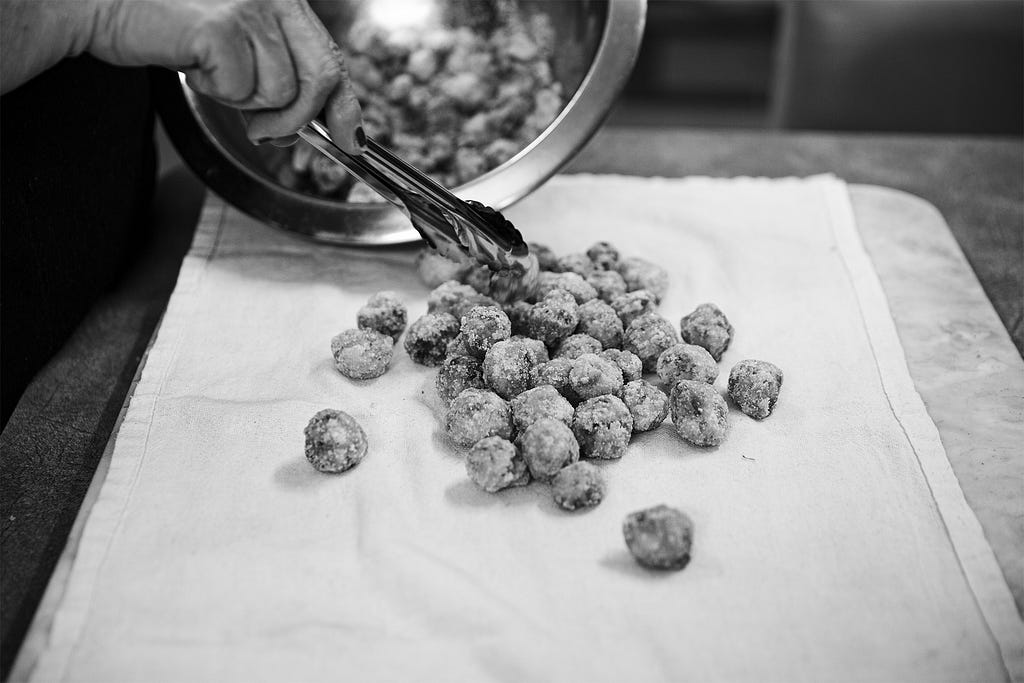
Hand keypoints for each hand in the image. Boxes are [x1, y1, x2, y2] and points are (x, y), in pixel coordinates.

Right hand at [87, 0, 364, 150]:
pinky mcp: (223, 26)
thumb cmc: (169, 29)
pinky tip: (194, 65)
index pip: (332, 58)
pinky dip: (218, 91)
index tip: (351, 138)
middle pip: (321, 78)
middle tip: (263, 130)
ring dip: (245, 101)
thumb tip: (315, 125)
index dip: (346, 105)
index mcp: (285, 0)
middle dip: (298, 119)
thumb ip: (279, 74)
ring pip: (282, 91)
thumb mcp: (238, 49)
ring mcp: (251, 8)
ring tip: (211, 72)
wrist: (105, 6)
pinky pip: (243, 91)